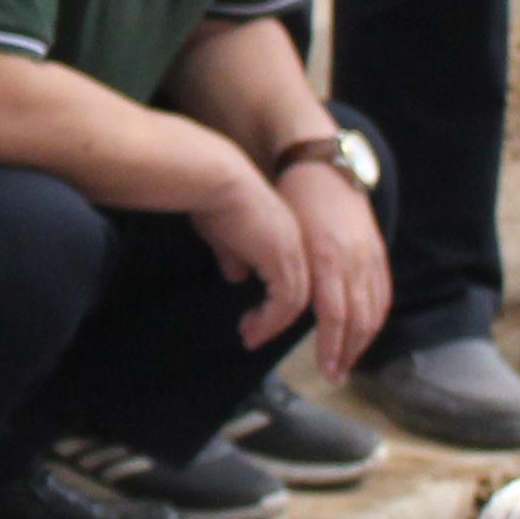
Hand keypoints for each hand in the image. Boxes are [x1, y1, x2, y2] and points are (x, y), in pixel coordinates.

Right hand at [188, 157, 315, 349]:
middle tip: (256, 337)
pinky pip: (284, 304)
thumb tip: (236, 275)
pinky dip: (269, 321)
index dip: (280, 301)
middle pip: (304, 294)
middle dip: (282, 322)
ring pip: (296, 303)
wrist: (217, 181)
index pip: (296, 276)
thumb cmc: (215, 200)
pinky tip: (250, 328)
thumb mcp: (226, 234)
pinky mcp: (283, 261)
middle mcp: (298, 245)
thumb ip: (235, 255)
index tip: (258, 318)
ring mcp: (293, 253)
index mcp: (288, 235)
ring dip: (273, 326)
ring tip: (251, 338)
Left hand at [275, 149, 392, 375]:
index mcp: (326, 256)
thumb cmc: (291, 195)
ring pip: (375, 309)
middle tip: (334, 376)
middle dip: (347, 352)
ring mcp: (369, 254)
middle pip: (358, 319)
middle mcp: (353, 259)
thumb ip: (271, 262)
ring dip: (363, 342)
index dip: (330, 346)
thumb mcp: (277, 229)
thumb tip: (248, 286)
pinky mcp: (377, 249)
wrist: (322, 160)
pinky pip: (382, 292)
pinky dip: (375, 317)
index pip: (334, 315)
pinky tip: (365, 332)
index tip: (324, 369)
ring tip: (348, 362)